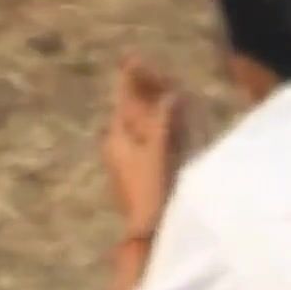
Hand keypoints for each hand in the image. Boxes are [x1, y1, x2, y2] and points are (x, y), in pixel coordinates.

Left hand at [102, 55, 185, 237]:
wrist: (147, 231)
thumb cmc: (150, 190)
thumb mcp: (157, 152)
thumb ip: (163, 122)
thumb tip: (172, 95)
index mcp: (118, 137)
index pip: (125, 100)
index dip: (132, 78)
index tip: (132, 57)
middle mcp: (119, 146)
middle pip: (131, 111)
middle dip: (143, 91)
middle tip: (150, 70)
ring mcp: (128, 160)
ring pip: (139, 126)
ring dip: (151, 109)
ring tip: (162, 91)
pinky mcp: (140, 172)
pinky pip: (147, 140)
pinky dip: (156, 128)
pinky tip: (166, 125)